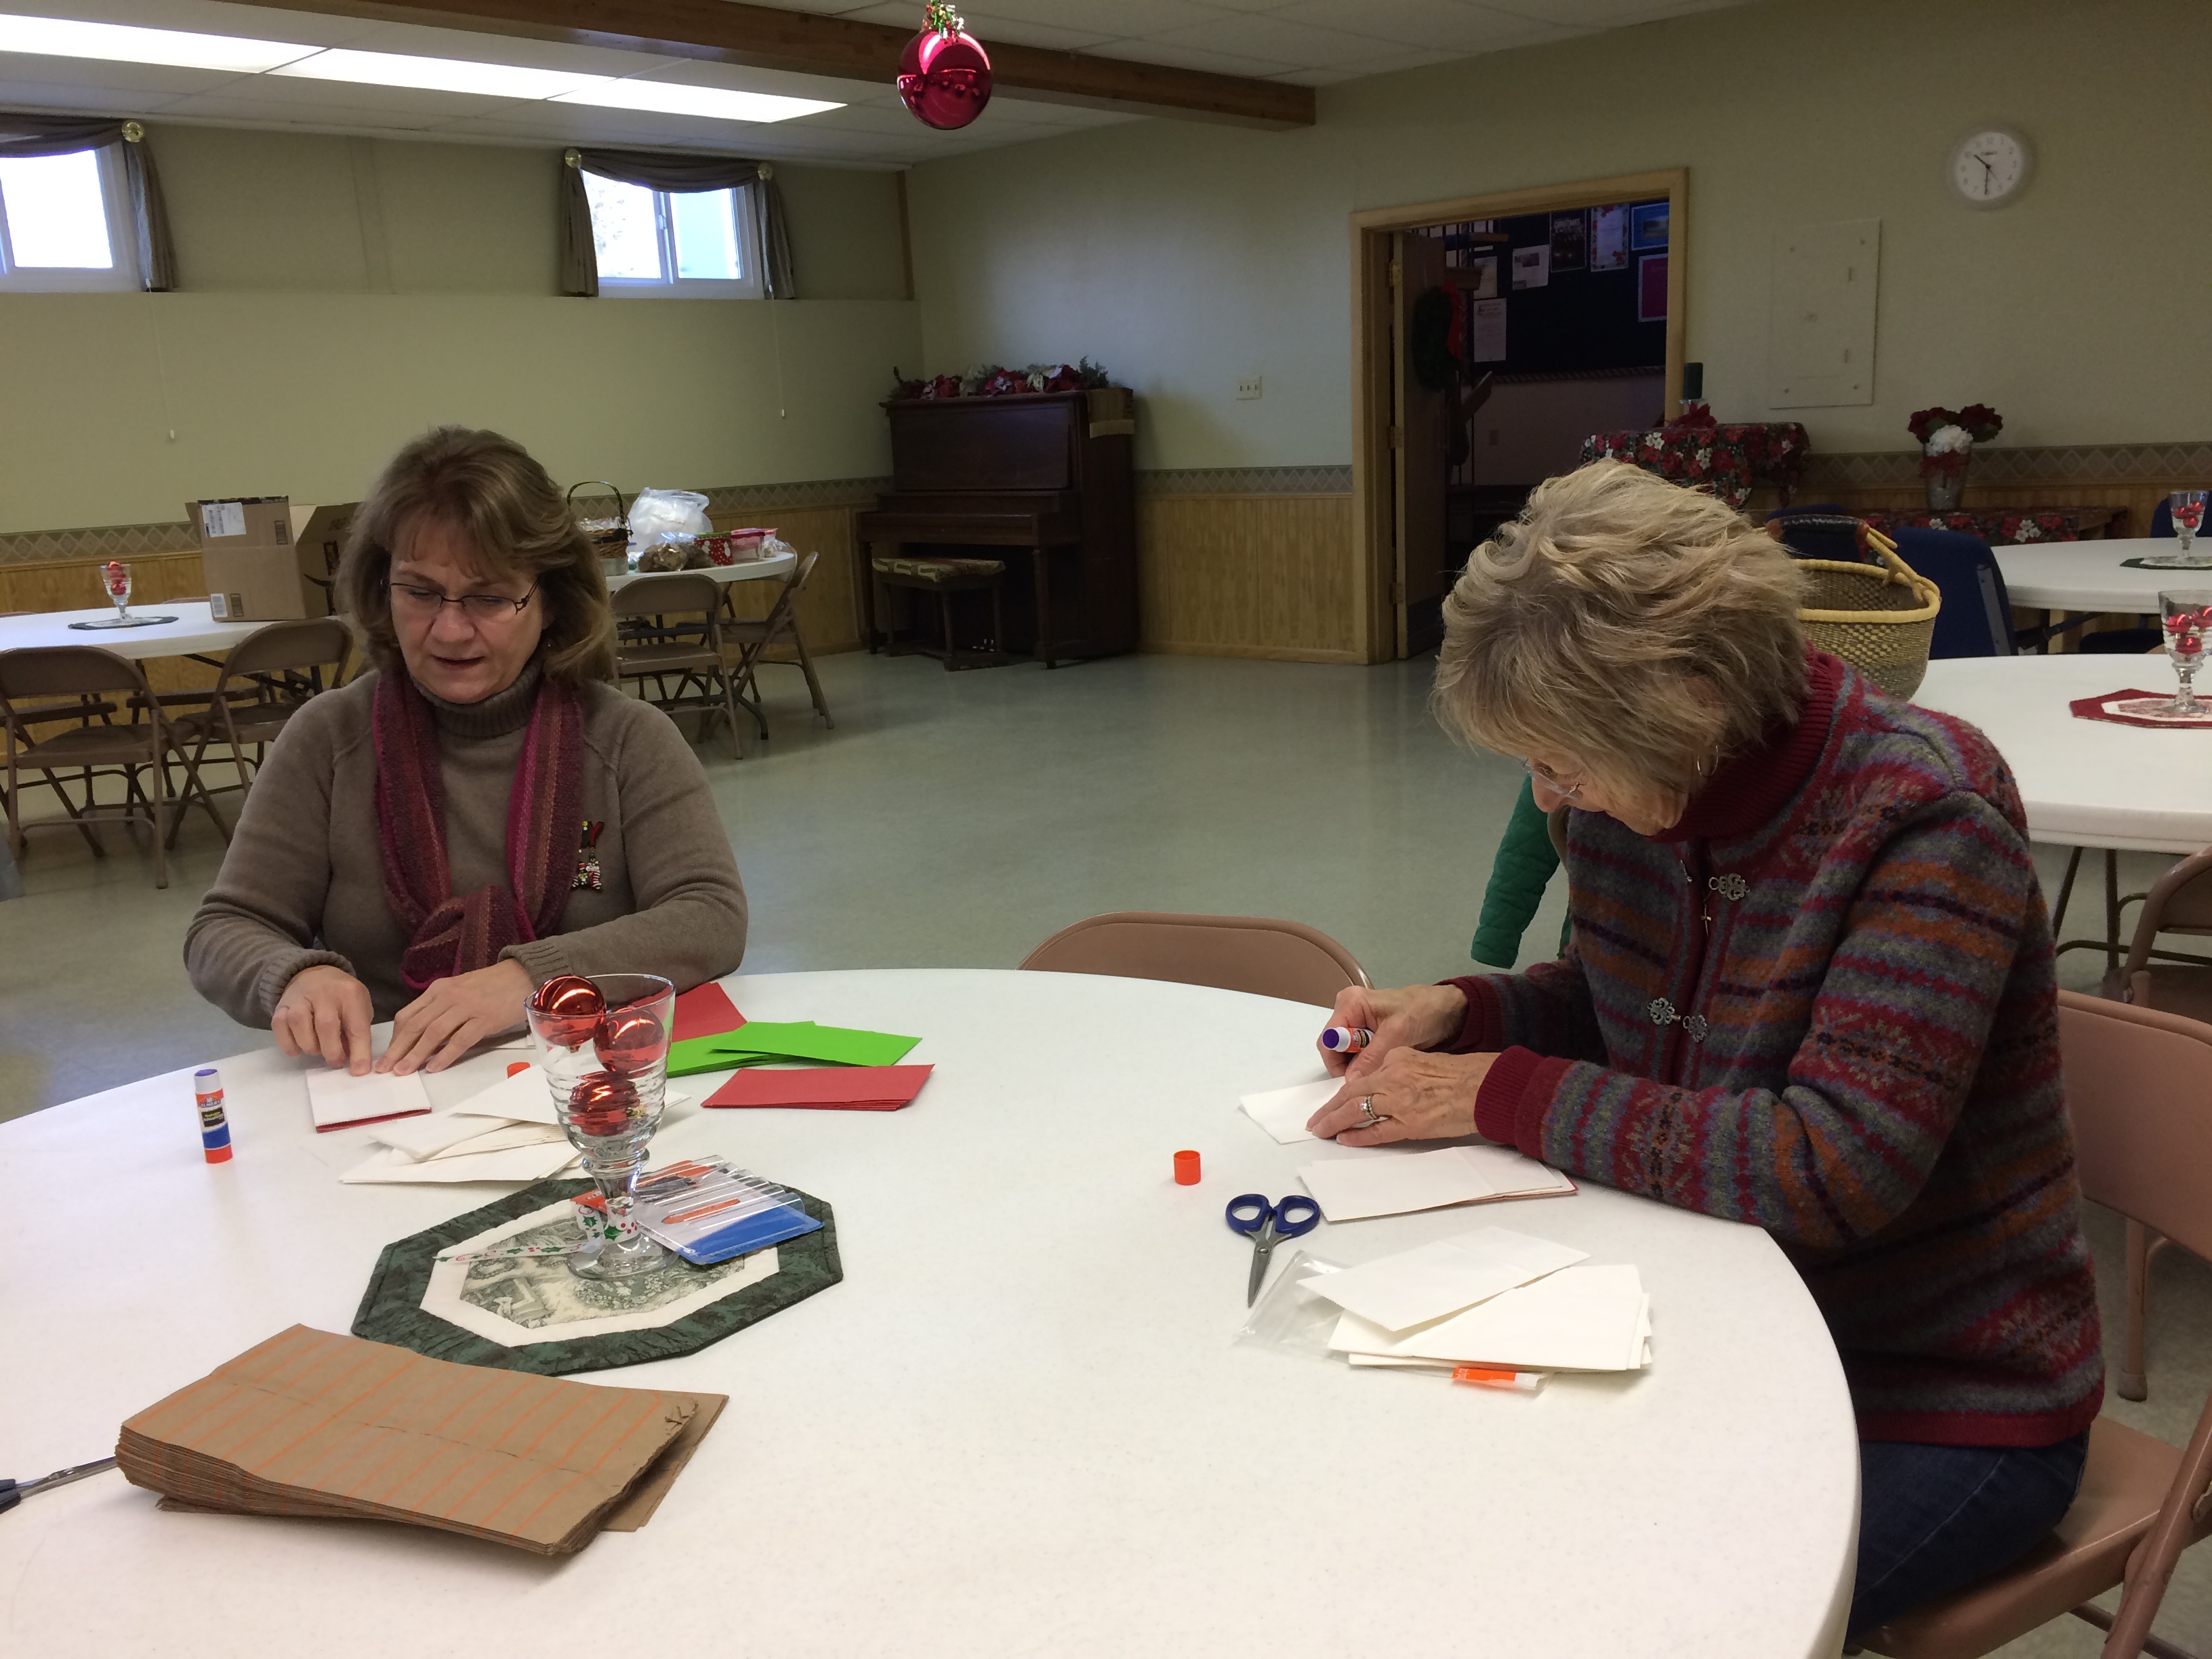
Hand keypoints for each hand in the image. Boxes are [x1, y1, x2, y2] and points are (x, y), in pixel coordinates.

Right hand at [273, 965, 373, 1074]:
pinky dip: (288, 1043)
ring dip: (309, 1045)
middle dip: (331, 1051)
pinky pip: (279, 1026)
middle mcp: (324, 993)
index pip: (357, 1026)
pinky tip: (297, 1049)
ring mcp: (299, 998)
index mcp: (350, 993)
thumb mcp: (359, 1007)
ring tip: (317, 1050)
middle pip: (326, 1025)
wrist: (313, 974)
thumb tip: (354, 1062)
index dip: (359, 1051)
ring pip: (299, 1024)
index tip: (359, 1071)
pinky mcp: (281, 1005)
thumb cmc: (342, 997)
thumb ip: (358, 1032)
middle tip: (335, 1062)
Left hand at [380, 960, 533, 1075]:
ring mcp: (466, 1007)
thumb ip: (441, 1009)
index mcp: (439, 990)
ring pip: (433, 1033)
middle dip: (397, 1049)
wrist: (523, 975)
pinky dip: (445, 1055)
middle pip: (415, 1025)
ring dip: (415, 1054)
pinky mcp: (484, 1018)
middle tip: (384, 1069)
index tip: (387, 1056)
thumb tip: (424, 1036)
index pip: (408, 1015)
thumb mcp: (459, 991)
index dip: (394, 1038)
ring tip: (404, 1072)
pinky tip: (434, 1068)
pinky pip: (460, 1039)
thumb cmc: (492, 986)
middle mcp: (448, 996)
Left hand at [1307, 1049, 1496, 1145]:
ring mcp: (1400, 1102)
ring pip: (1358, 1111)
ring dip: (1336, 1122)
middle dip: (1329, 1109)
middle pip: (1352, 1094)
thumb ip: (1401, 1067)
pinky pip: (1378, 1132)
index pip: (1363, 1077)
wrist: (1485, 1088)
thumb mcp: (1424, 1059)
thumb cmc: (1461, 1073)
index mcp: (1397, 1059)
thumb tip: (1384, 1083)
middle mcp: (1393, 1078)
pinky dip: (1359, 1135)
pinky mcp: (1411, 1124)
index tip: (1331, 1102)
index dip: (1343, 1092)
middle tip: (1314, 1122)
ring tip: (1321, 1131)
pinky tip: (1345, 1139)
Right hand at [1314, 982, 1467, 1076]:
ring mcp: (1358, 1023)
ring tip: (1380, 1073)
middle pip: (1335, 1048)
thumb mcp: (1397, 1034)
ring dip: (1360, 1067)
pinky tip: (1382, 1068)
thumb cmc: (1423, 1012)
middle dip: (1350, 1066)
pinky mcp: (1368, 1034)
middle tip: (1371, 1078)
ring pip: (1346, 1054)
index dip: (1337, 1062)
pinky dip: (1368, 1064)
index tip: (1354, 1080)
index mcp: (1350, 1003)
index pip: (1328, 1040)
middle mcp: (1348, 1012)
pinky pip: (1359, 1055)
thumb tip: (1351, 1082)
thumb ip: (1372, 1057)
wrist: (1447, 1010)